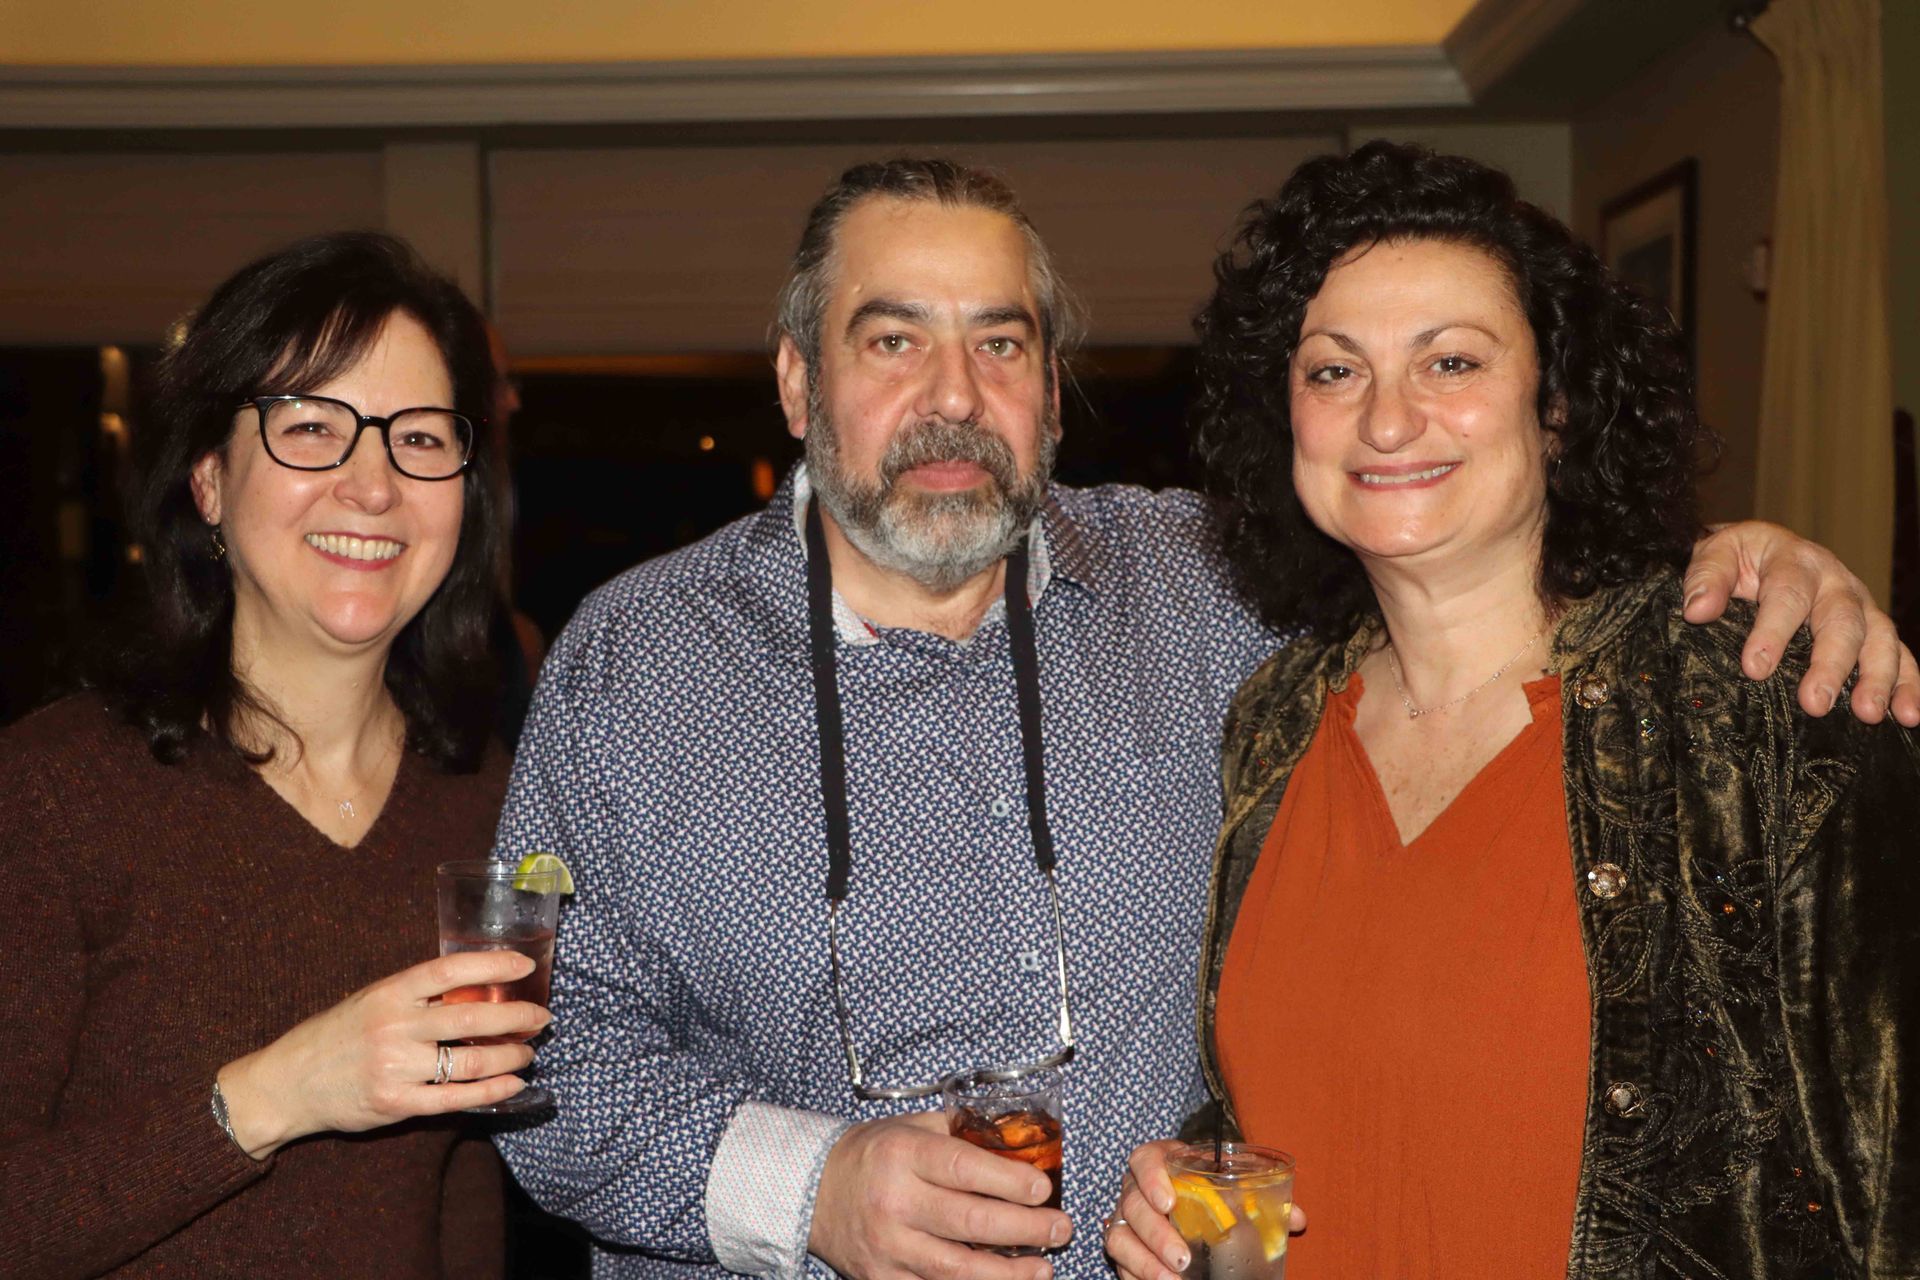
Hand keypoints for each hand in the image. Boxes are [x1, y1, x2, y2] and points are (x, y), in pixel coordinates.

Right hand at [215, 950, 550, 1158]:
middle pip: (471, 1018)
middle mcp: (394, 1026)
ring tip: (527, 1051)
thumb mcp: (372, 999)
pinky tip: (513, 1084)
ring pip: (470, 1061)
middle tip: (541, 1017)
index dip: (493, 966)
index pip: (451, 970)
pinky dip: (492, 1091)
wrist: (287, 1083)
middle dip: (516, 1017)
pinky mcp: (395, 1103)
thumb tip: (478, 989)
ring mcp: (395, 1066)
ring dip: (510, 1055)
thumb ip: (417, 995)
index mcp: (389, 992)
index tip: (525, 967)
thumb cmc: (336, 1035)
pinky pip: (456, 1098)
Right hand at [808, 1112, 1070, 1279]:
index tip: (1044, 1188)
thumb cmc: (872, 1154)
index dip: (1009, 1180)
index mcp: (903, 1155)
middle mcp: (894, 1201)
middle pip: (971, 1222)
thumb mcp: (911, 1127)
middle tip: (1060, 1228)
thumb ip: (960, 1132)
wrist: (812, 1191)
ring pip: (957, 1269)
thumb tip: (1019, 1140)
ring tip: (1044, 1268)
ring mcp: (888, 1246)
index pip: (964, 1168)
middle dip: (1025, 1228)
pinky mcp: (882, 1278)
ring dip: (1008, 1273)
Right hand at [1103, 1141, 1305, 1279]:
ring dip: (1145, 1262)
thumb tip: (1297, 1218)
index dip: (1151, 1177)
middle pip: (1132, 1205)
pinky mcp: (1124, 1246)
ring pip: (1119, 1237)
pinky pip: (1120, 1263)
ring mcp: (1126, 1219)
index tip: (1170, 1200)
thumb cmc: (1212, 1189)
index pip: (1144, 1159)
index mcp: (1161, 1162)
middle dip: (1156, 1234)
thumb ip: (1262, 1197)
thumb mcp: (1234, 1185)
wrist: (1191, 1202)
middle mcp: (1136, 1189)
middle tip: (1183, 1258)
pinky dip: (1137, 1276)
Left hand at [1682, 521, 1919, 724]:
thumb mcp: (1715, 554)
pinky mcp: (1873, 626)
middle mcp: (1834, 581)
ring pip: (1878, 638)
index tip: (1755, 668)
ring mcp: (1859, 604)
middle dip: (1830, 664)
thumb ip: (1706, 578)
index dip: (1773, 632)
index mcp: (1794, 560)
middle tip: (1814, 703)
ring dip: (1877, 677)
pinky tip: (1908, 715)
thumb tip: (1697, 610)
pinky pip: (1900, 653)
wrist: (1759, 550)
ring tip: (1868, 714)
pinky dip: (1908, 683)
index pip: (1787, 595)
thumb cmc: (1737, 558)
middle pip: (1841, 621)